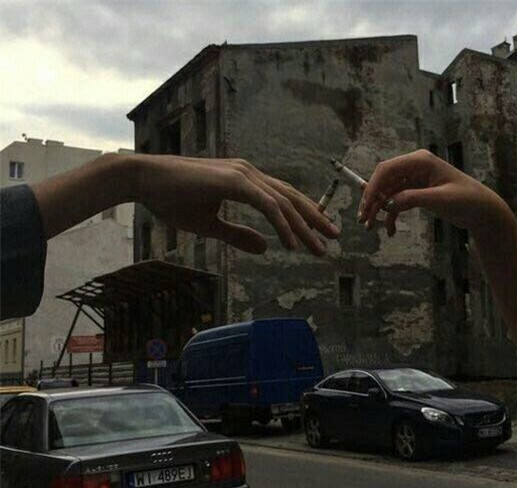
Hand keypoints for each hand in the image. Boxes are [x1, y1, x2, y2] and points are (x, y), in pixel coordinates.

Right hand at [138, 155, 339, 255]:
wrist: (145, 180)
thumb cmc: (172, 200)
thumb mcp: (210, 225)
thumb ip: (238, 235)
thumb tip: (265, 248)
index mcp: (244, 181)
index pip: (282, 198)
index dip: (303, 214)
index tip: (319, 231)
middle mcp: (249, 174)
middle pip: (291, 198)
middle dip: (315, 219)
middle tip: (334, 237)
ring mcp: (243, 175)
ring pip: (284, 203)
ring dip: (305, 227)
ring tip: (321, 247)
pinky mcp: (235, 182)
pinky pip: (268, 206)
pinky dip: (283, 225)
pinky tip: (292, 244)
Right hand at [358, 149, 511, 238]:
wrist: (481, 210)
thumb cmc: (467, 200)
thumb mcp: (441, 200)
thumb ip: (415, 199)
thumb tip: (390, 204)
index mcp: (420, 161)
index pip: (387, 170)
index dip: (372, 187)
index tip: (365, 207)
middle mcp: (414, 167)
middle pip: (383, 181)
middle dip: (371, 200)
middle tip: (363, 220)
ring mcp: (414, 179)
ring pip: (386, 193)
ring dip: (377, 210)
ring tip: (370, 227)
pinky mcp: (415, 191)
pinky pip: (396, 202)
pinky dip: (390, 215)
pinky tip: (390, 230)